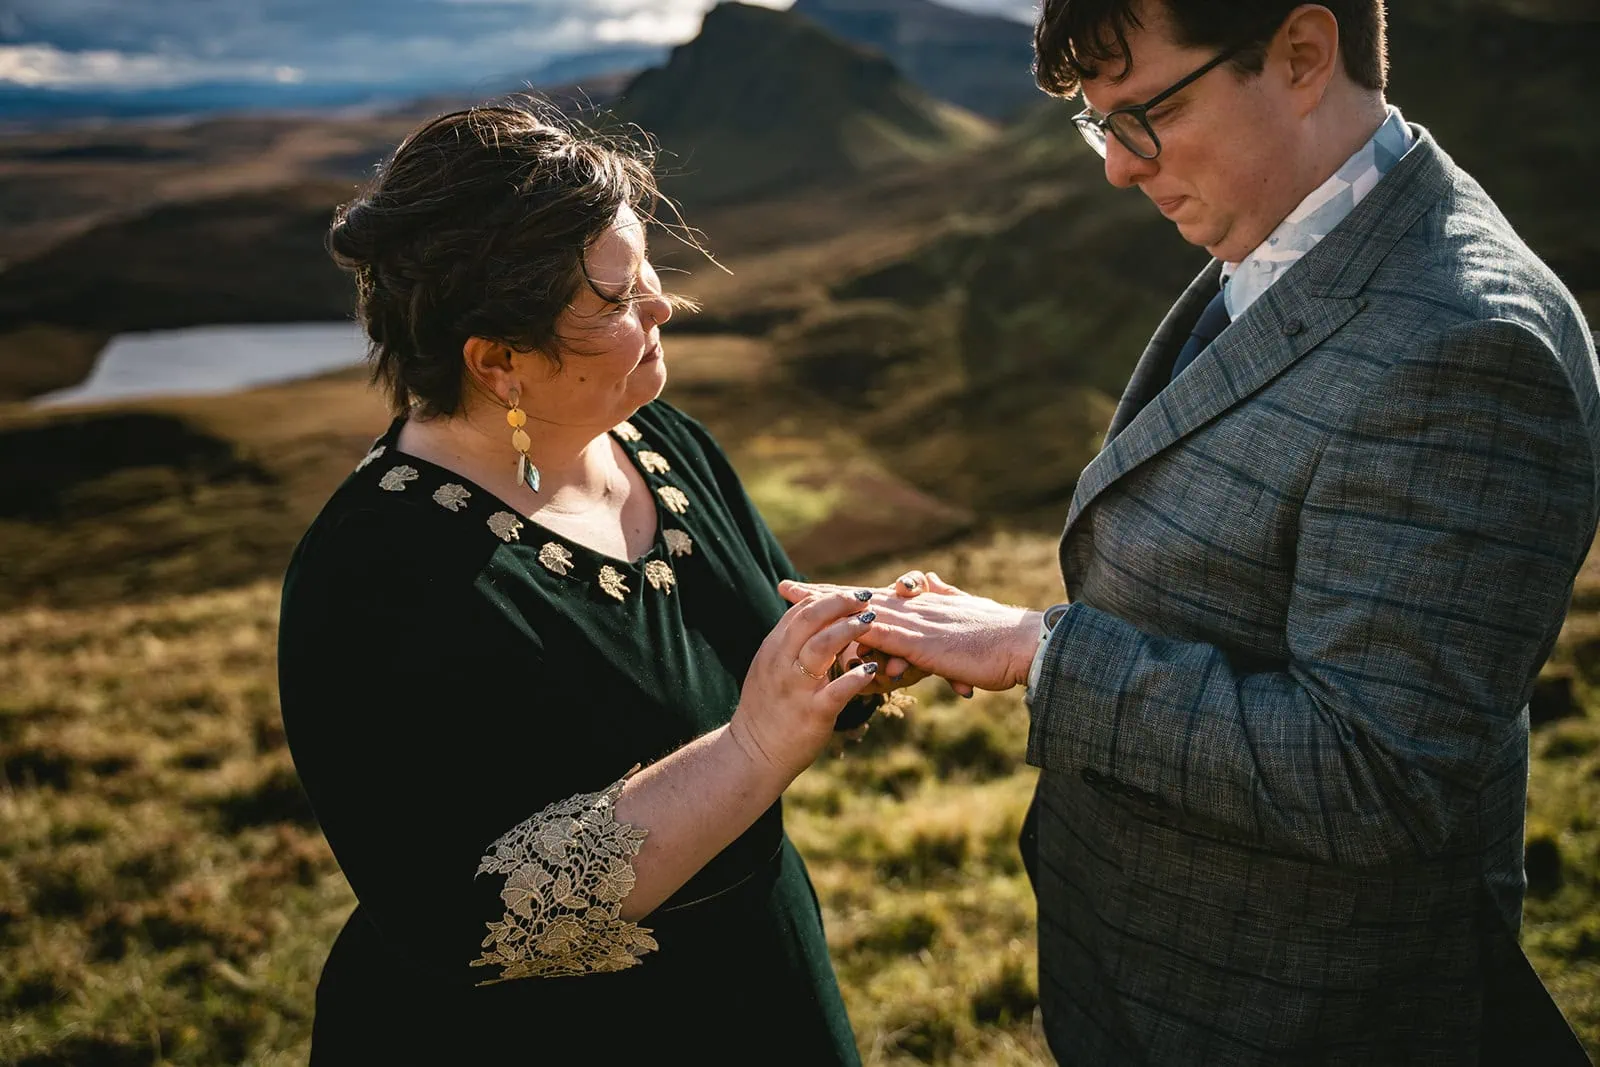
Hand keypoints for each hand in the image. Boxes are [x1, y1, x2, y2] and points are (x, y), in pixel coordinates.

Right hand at [729, 589, 881, 780]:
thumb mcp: (768, 670)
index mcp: (772, 651)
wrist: (754, 754)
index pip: (799, 612)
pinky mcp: (813, 713)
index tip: (850, 594)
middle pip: (809, 619)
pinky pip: (838, 689)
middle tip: (864, 599)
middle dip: (839, 603)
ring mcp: (796, 688)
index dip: (826, 598)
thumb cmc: (766, 710)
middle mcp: (781, 664)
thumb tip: (806, 617)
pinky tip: (872, 668)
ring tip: (871, 623)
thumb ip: (786, 644)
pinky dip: (857, 676)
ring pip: (822, 646)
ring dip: (849, 629)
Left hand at [780, 579, 1040, 693]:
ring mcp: (917, 623)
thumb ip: (944, 601)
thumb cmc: (999, 642)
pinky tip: (831, 631)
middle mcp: (915, 608)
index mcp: (922, 605)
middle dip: (818, 593)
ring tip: (793, 601)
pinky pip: (883, 635)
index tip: (809, 589)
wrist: (1026, 645)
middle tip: (783, 586)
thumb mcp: (963, 621)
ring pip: (861, 611)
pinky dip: (855, 633)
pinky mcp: (923, 642)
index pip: (871, 595)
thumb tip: (928, 586)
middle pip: (855, 596)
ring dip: (826, 607)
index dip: (838, 591)